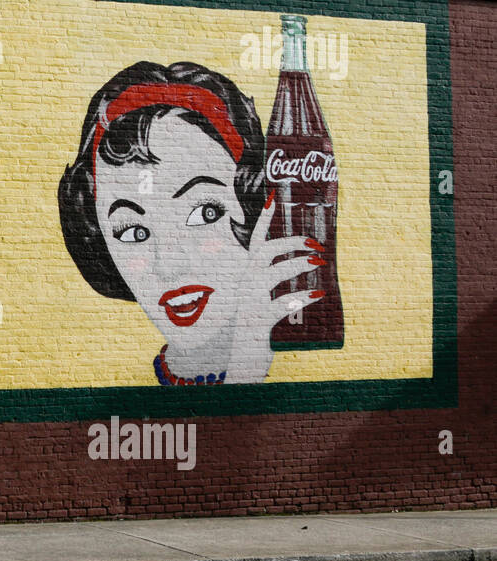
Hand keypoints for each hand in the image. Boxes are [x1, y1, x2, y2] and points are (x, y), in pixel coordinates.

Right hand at [228, 192, 325, 380]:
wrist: (241, 362)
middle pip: (262, 254)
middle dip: (289, 243)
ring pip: (268, 275)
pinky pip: (277, 306)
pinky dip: (298, 299)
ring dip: (295, 266)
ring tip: (318, 264)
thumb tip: (304, 264)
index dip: (262, 220)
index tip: (273, 198)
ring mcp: (248, 304)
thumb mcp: (261, 301)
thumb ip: (271, 283)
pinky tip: (317, 296)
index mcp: (246, 278)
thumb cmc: (256, 329)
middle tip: (315, 244)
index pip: (254, 243)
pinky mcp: (256, 322)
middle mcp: (244, 286)